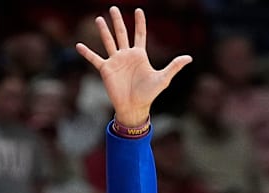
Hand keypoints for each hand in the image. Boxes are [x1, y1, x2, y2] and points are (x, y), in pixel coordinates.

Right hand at [75, 7, 191, 126]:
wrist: (134, 107)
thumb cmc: (149, 94)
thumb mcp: (163, 78)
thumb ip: (174, 66)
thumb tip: (189, 58)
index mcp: (140, 55)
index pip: (140, 34)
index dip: (139, 22)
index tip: (138, 10)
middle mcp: (126, 55)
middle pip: (121, 34)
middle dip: (118, 21)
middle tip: (113, 8)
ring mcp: (115, 61)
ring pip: (108, 42)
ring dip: (103, 31)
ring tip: (99, 18)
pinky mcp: (106, 70)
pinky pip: (94, 59)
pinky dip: (87, 53)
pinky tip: (78, 45)